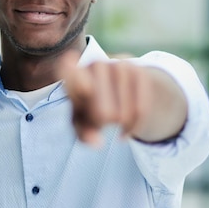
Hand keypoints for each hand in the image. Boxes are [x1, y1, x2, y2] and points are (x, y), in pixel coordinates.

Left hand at [58, 50, 186, 146]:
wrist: (122, 89)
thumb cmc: (93, 107)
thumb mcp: (83, 121)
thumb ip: (84, 133)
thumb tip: (97, 143)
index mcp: (73, 75)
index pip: (68, 70)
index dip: (74, 75)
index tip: (80, 81)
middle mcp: (95, 65)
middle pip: (102, 113)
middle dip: (103, 123)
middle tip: (100, 120)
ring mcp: (118, 65)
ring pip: (122, 114)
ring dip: (120, 123)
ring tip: (115, 121)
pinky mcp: (140, 71)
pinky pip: (140, 110)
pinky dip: (134, 126)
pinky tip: (126, 130)